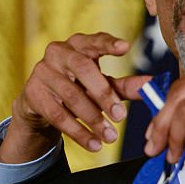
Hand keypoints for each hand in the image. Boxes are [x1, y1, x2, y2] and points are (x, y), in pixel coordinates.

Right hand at [0, 32, 151, 163]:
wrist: (41, 104)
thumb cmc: (78, 87)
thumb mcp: (102, 85)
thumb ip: (124, 85)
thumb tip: (151, 85)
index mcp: (78, 44)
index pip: (94, 40)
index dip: (108, 43)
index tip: (125, 47)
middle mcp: (58, 52)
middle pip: (83, 68)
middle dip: (104, 93)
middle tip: (121, 116)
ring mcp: (43, 71)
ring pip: (71, 95)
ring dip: (93, 119)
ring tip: (111, 137)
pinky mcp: (33, 93)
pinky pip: (58, 115)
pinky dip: (78, 132)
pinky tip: (94, 144)